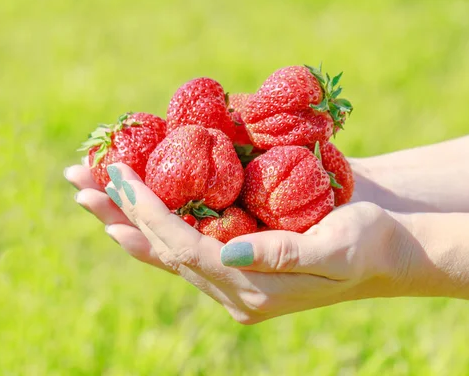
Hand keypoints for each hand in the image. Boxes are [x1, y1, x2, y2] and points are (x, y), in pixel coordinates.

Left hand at [63, 158, 383, 273]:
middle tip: (80, 182)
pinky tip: (133, 202)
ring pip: (166, 246)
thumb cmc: (369, 241)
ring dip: (127, 217)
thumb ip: (282, 254)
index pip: (186, 250)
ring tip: (89, 191)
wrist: (389, 246)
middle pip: (163, 250)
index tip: (119, 178)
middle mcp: (235, 287)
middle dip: (121, 215)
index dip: (150, 214)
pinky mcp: (238, 254)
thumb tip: (227, 252)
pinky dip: (156, 218)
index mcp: (254, 291)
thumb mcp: (336, 247)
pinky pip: (185, 238)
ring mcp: (233, 273)